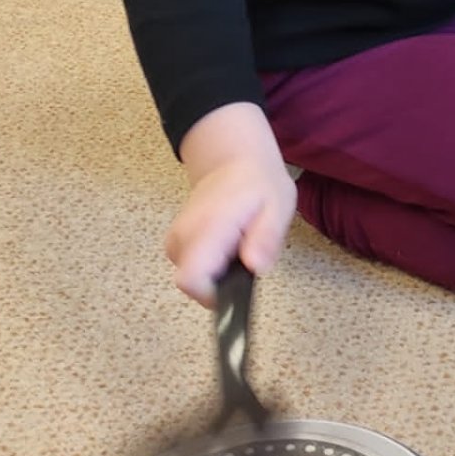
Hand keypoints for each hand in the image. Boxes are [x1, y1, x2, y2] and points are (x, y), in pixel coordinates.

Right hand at [169, 103, 296, 305]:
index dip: (212, 295)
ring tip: (241, 245)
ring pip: (193, 277)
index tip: (238, 283)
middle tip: (247, 253)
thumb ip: (266, 238)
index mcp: (208, 227)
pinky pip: (192, 267)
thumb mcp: (278, 206)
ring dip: (219, 272)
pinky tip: (229, 245)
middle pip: (192, 284)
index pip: (190, 280)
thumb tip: (255, 268)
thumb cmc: (259, 184)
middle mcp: (184, 236)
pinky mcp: (177, 242)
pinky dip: (212, 264)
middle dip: (222, 281)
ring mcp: (176, 238)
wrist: (232, 160)